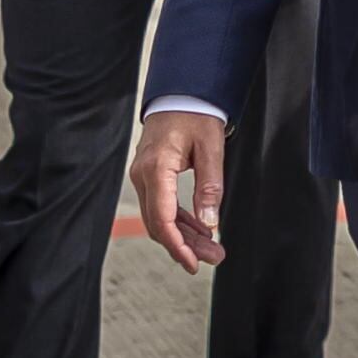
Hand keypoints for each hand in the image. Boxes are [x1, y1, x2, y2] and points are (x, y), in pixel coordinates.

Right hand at [130, 109, 227, 269]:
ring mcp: (144, 176)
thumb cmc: (196, 114)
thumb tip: (210, 222)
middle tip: (214, 257)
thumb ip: (210, 186)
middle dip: (185, 245)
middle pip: (159, 223)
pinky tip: (199, 230)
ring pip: (160, 217)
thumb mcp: (211, 148)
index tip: (192, 264)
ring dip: (184, 236)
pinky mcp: (150, 176)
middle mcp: (143, 176)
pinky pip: (162, 205)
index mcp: (156, 169)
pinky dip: (180, 220)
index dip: (177, 245)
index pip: (162, 218)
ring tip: (211, 249)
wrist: (180, 93)